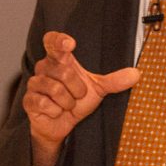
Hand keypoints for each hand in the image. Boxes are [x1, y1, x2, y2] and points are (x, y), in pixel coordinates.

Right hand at [24, 31, 138, 165]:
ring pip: (55, 89)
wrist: (61, 124)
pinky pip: (45, 103)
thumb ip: (114, 81)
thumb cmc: (77, 100)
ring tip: (68, 105)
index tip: (71, 45)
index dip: (59, 40)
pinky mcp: (29, 100)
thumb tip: (136, 74)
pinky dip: (56, 111)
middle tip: (77, 96)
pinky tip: (56, 111)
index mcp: (59, 59)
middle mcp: (44, 67)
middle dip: (77, 89)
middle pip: (63, 72)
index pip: (52, 41)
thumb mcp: (98, 89)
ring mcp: (35, 83)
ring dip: (68, 102)